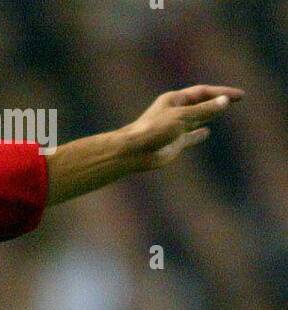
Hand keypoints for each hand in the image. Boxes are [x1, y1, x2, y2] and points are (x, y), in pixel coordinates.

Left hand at [119, 85, 243, 170]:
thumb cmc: (154, 130)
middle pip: (201, 103)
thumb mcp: (181, 117)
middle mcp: (175, 112)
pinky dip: (198, 134)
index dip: (222, 93)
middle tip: (236, 98)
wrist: (134, 152)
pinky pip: (190, 137)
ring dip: (210, 114)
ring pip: (196, 119)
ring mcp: (175, 128)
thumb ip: (203, 110)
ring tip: (223, 109)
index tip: (239, 95)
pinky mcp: (173, 143)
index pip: (203, 92)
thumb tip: (225, 102)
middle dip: (218, 100)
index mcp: (175, 100)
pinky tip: (207, 133)